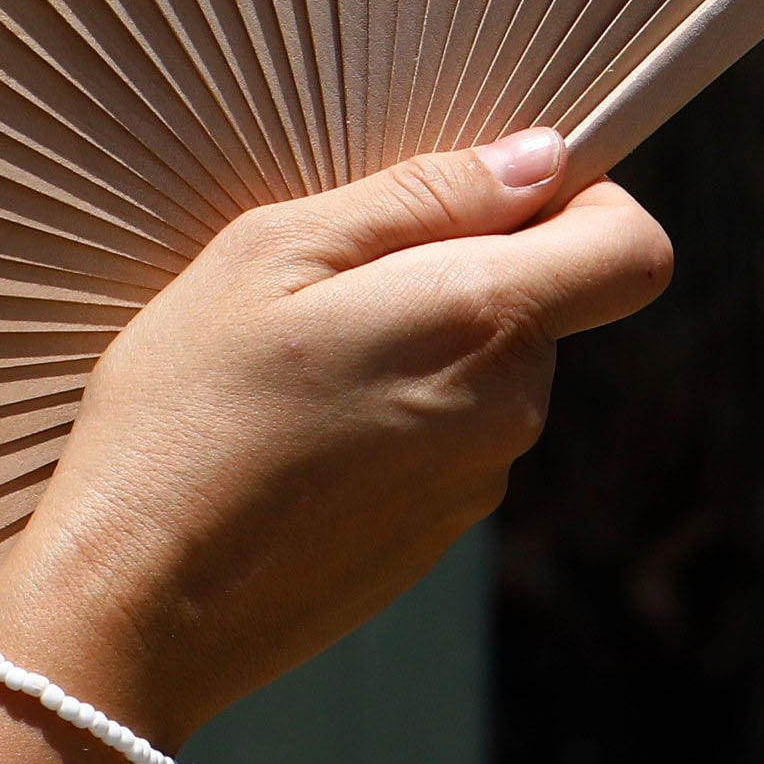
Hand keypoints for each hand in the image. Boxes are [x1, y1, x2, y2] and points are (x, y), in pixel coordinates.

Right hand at [0, 129, 672, 747]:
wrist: (130, 604)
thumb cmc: (184, 410)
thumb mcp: (272, 253)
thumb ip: (424, 195)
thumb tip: (541, 160)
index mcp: (482, 322)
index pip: (634, 250)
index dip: (585, 202)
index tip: (494, 194)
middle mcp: (508, 413)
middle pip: (549, 305)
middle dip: (471, 271)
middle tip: (335, 284)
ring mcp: (476, 489)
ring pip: (490, 372)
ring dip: (423, 346)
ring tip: (297, 367)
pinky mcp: (436, 542)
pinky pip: (449, 440)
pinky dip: (395, 417)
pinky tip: (296, 436)